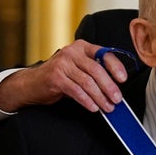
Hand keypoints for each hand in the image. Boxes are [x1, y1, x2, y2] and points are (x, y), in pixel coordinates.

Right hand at [0, 40, 127, 112]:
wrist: (32, 83)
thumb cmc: (60, 76)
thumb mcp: (78, 69)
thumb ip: (95, 72)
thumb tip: (116, 87)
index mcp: (82, 47)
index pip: (104, 54)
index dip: (115, 67)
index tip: (123, 79)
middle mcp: (72, 52)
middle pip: (96, 70)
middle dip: (109, 87)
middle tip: (117, 100)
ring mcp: (62, 64)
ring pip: (87, 82)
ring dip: (100, 97)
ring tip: (108, 107)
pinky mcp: (55, 77)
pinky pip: (76, 91)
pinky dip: (87, 100)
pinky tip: (93, 107)